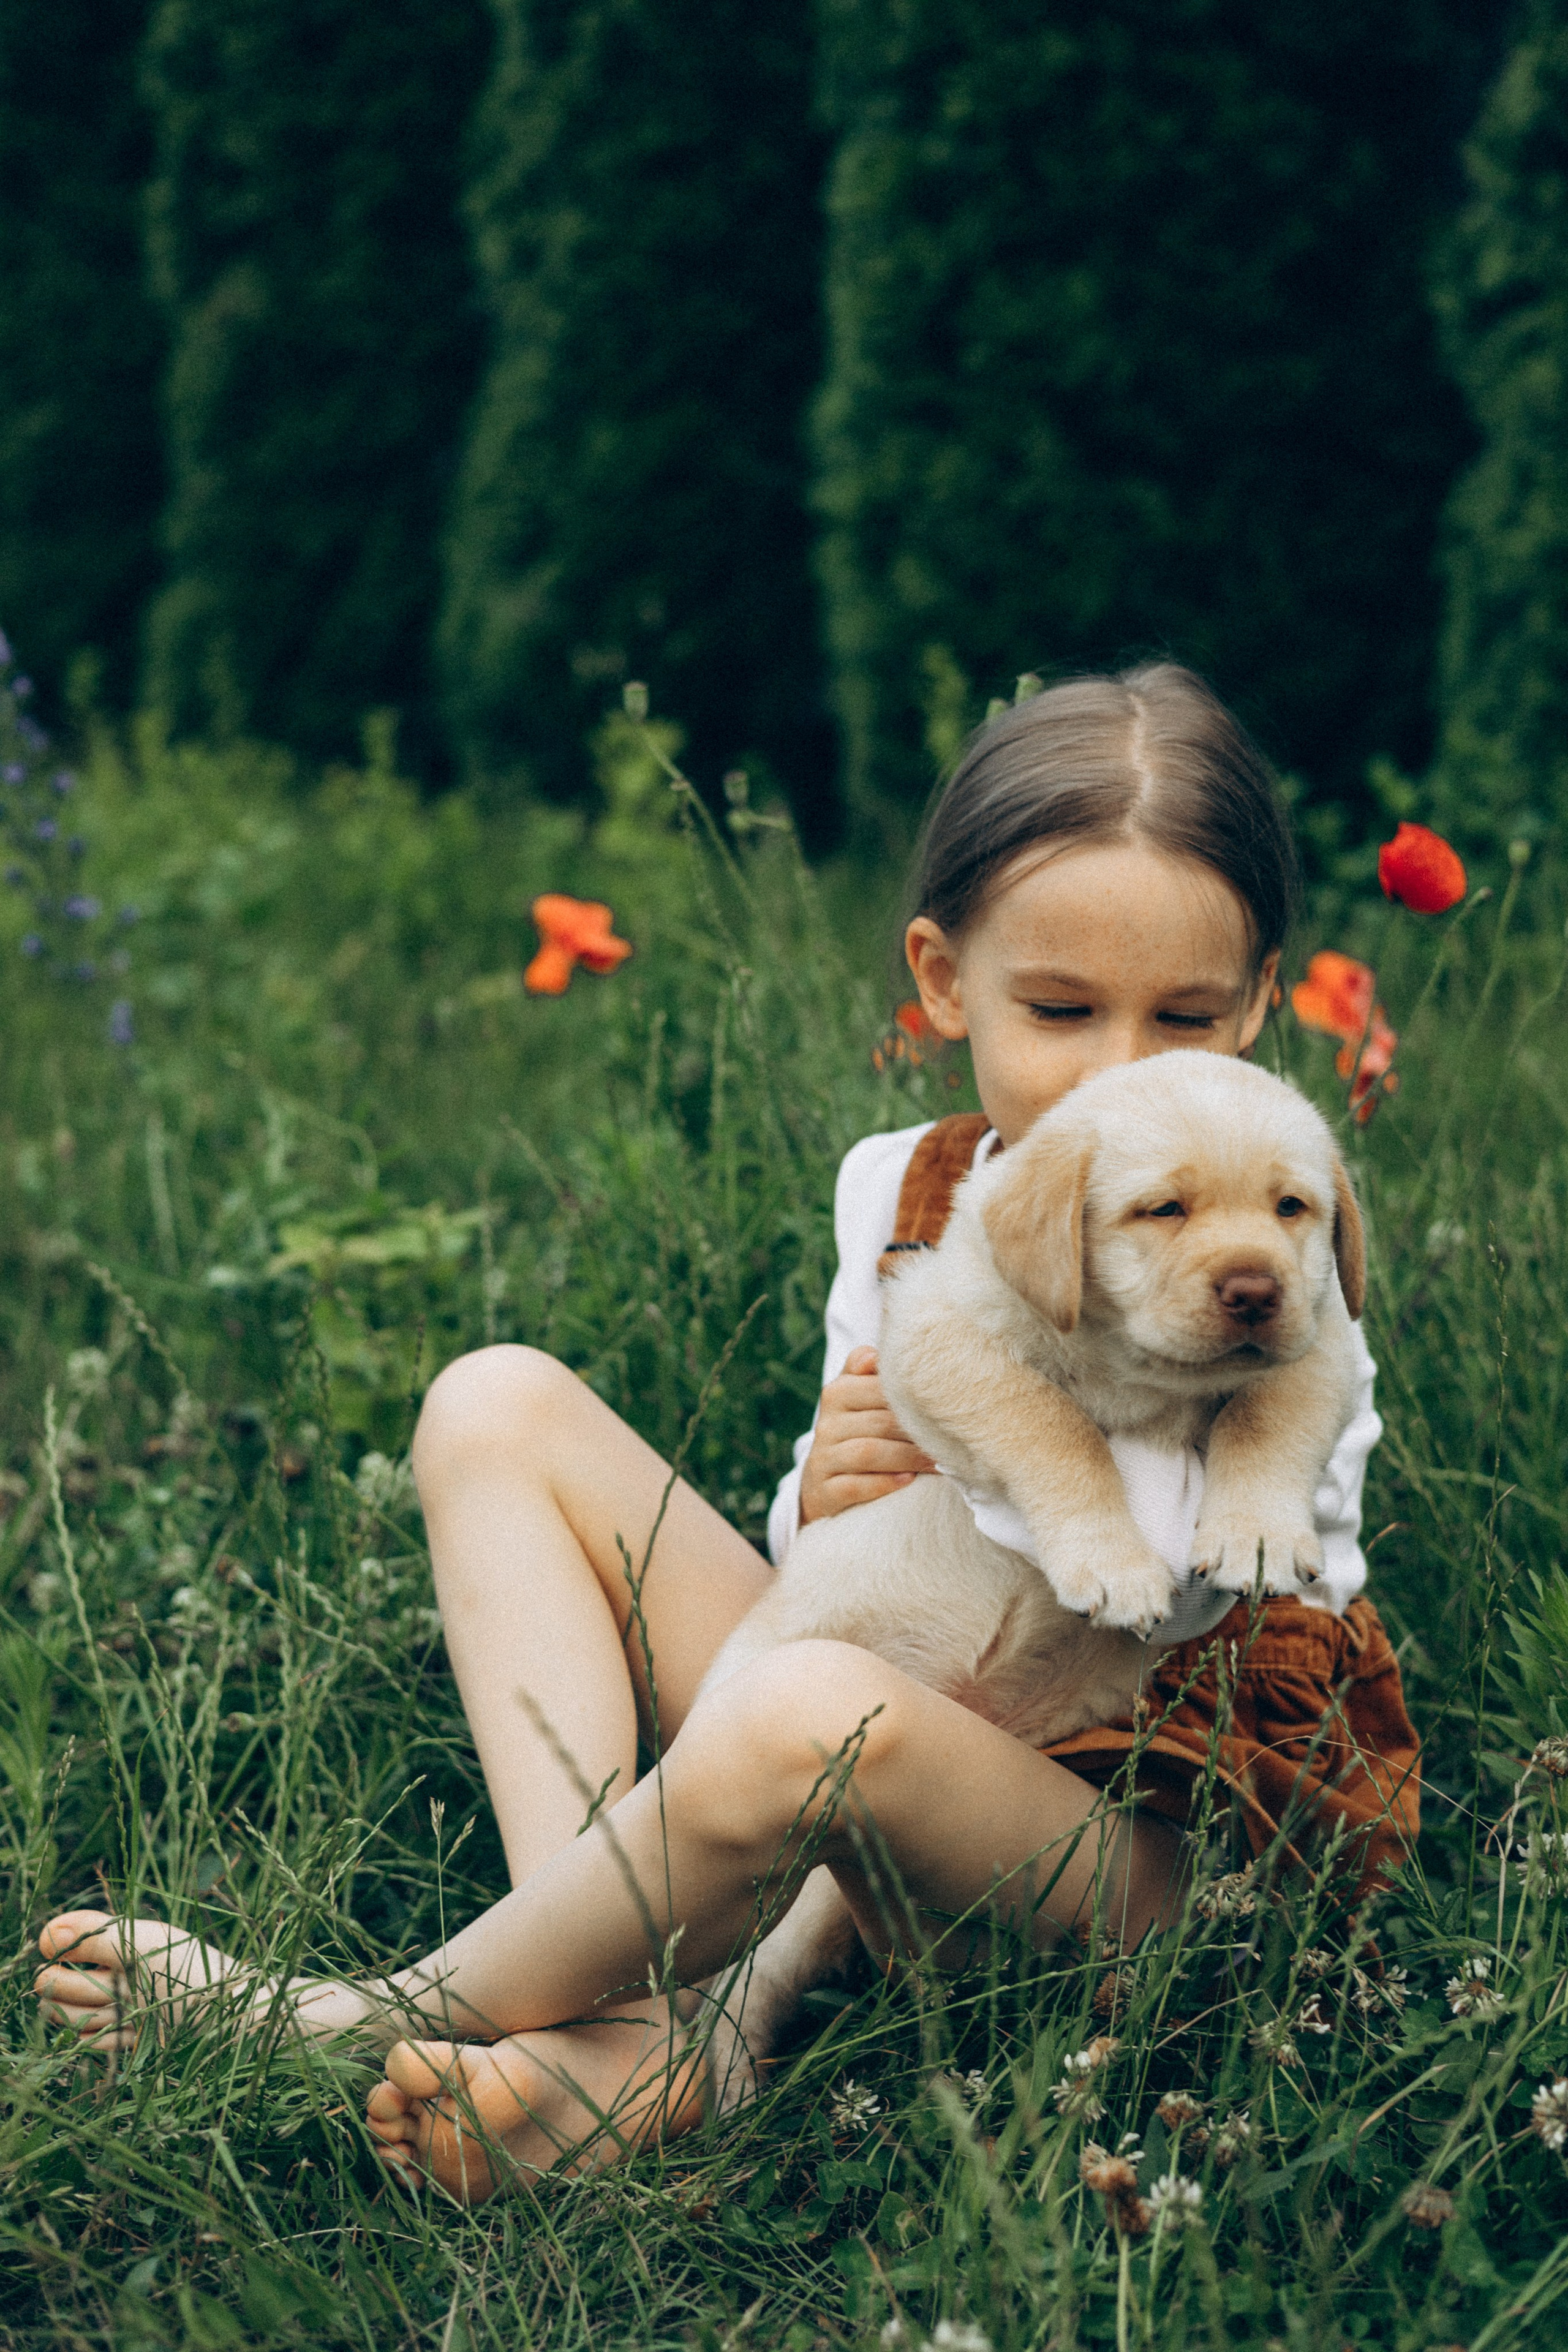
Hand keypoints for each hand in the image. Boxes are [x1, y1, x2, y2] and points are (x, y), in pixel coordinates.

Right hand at [798, 1346, 936, 1523]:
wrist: (826, 1483)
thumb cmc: (857, 1432)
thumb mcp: (859, 1398)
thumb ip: (868, 1372)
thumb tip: (877, 1354)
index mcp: (837, 1393)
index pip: (877, 1389)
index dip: (912, 1401)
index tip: (945, 1408)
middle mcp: (826, 1424)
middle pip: (878, 1422)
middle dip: (917, 1432)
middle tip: (950, 1440)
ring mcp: (823, 1458)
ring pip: (867, 1452)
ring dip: (907, 1457)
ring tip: (937, 1462)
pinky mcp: (824, 1491)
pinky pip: (854, 1485)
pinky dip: (884, 1483)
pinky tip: (909, 1481)